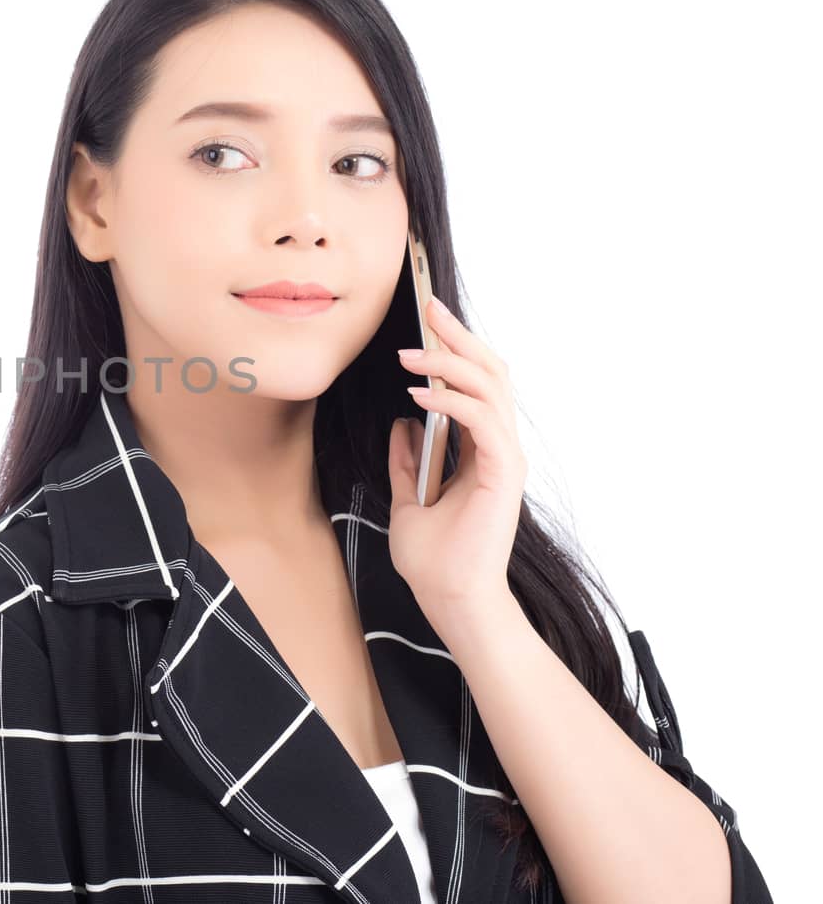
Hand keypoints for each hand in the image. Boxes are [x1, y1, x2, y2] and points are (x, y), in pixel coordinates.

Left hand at [386, 295, 525, 627]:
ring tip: (410, 353)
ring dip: (449, 363)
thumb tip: (401, 424)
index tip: (430, 318)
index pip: (477, 384)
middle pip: (491, 373)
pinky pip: (482, 421)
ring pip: (490, 388)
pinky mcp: (502, 473)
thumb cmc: (435, 560)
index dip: (457, 348)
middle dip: (460, 336)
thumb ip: (406, 461)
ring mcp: (504, 459)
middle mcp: (499, 449)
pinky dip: (452, 400)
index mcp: (482, 451)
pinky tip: (421, 394)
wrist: (449, 598)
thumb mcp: (407, 498)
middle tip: (429, 307)